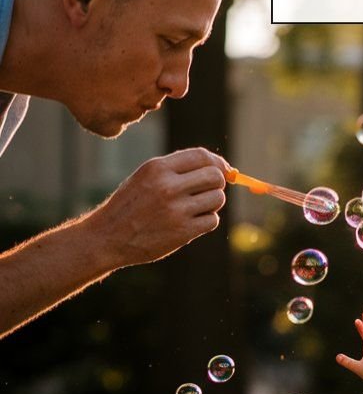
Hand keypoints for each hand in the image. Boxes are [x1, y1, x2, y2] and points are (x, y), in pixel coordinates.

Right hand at [91, 148, 228, 268]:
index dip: (218, 163)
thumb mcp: (146, 177)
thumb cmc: (131, 205)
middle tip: (207, 192)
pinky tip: (191, 223)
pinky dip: (207, 221)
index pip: (202, 156)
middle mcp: (167, 186)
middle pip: (215, 176)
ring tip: (196, 208)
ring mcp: (176, 210)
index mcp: (158, 168)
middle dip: (217, 184)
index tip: (223, 170)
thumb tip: (219, 167)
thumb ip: (177, 169)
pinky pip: (212, 220)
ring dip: (213, 203)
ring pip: (217, 198)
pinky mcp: (182, 232)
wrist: (108, 236)